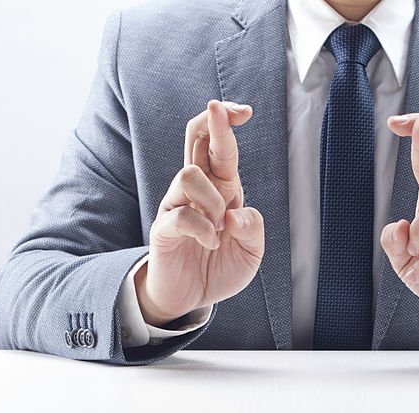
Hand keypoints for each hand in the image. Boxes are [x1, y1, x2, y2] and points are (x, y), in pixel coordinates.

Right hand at [136, 100, 265, 325]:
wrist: (192, 297)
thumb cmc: (220, 268)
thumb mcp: (251, 252)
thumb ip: (253, 229)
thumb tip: (235, 213)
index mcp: (222, 188)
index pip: (220, 146)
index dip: (228, 123)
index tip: (244, 111)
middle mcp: (198, 190)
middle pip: (194, 139)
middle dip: (209, 122)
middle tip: (218, 109)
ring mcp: (177, 205)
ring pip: (189, 174)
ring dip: (212, 199)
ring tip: (220, 228)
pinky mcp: (164, 227)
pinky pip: (181, 214)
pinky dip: (202, 229)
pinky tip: (211, 243)